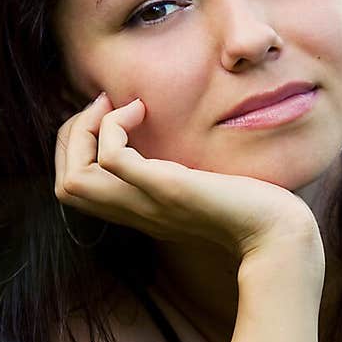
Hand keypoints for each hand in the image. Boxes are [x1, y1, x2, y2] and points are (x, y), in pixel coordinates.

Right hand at [55, 92, 322, 262]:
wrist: (277, 236)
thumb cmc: (250, 211)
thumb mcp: (201, 190)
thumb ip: (177, 176)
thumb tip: (171, 147)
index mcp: (138, 211)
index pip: (73, 189)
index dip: (77, 148)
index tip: (110, 117)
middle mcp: (135, 211)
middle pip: (64, 184)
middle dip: (72, 135)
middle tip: (105, 106)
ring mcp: (147, 202)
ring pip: (72, 179)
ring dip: (84, 131)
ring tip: (118, 107)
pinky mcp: (167, 189)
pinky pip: (112, 159)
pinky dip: (114, 128)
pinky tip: (142, 111)